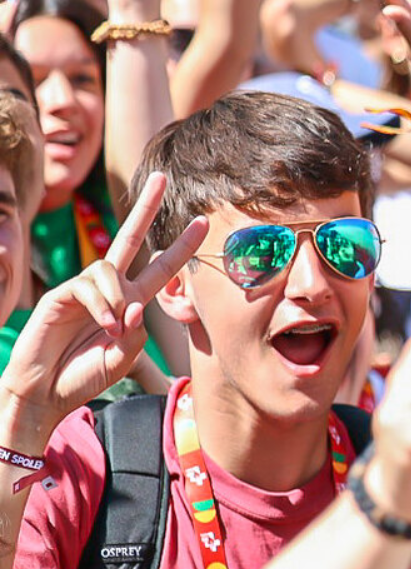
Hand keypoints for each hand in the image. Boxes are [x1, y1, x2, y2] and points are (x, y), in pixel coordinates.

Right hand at [0, 173, 205, 439]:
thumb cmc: (88, 374)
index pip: (160, 267)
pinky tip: (104, 326)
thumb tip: (136, 305)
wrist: (49, 391)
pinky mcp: (61, 294)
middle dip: (145, 207)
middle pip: (128, 238)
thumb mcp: (126, 355)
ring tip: (114, 328)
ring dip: (118, 298)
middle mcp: (110, 289)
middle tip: (160, 176)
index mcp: (131, 302)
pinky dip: (101, 306)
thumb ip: (137, 331)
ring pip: (109, 269)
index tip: (202, 222)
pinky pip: (88, 286)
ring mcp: (84, 289)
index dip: (181, 247)